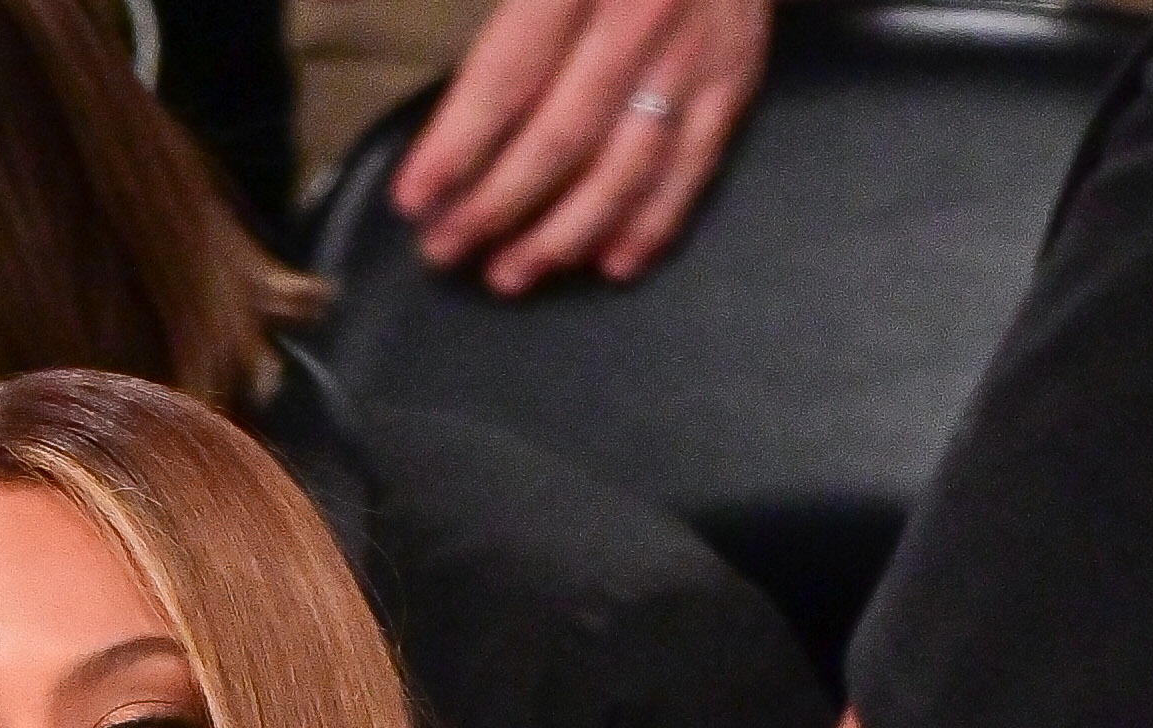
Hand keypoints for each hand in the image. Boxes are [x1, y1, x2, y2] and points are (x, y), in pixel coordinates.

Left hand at [393, 0, 770, 291]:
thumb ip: (510, 0)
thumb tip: (446, 71)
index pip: (508, 76)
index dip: (457, 147)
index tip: (414, 199)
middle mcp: (643, 16)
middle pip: (561, 139)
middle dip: (496, 207)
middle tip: (445, 250)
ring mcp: (697, 52)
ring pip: (625, 170)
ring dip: (563, 236)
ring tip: (509, 274)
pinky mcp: (738, 73)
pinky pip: (692, 166)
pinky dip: (651, 224)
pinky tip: (609, 264)